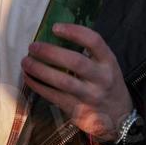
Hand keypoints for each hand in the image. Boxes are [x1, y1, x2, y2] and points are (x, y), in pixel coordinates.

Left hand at [20, 24, 133, 142]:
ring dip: (39, 70)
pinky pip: (54, 96)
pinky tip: (28, 78)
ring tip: (26, 61)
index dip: (74, 32)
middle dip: (50, 52)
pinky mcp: (78, 110)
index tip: (55, 27)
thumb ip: (88, 53)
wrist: (119, 117)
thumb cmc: (107, 84)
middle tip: (33, 46)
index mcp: (109, 62)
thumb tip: (54, 37)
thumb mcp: (106, 65)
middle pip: (75, 62)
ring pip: (62, 81)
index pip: (94, 41)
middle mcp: (101, 78)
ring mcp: (90, 96)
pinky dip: (38, 86)